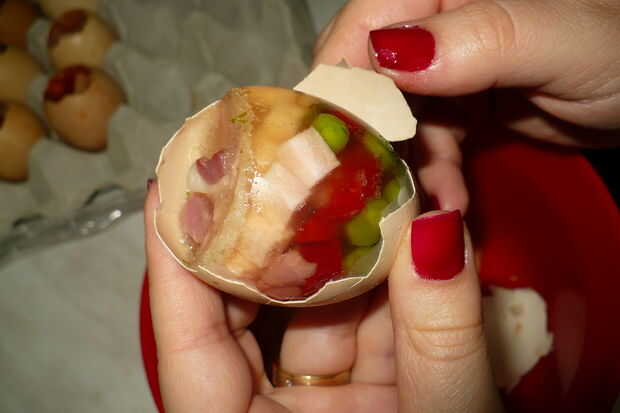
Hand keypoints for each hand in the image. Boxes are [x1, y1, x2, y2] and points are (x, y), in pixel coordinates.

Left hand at [145, 183, 502, 411]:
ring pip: (308, 310)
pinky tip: (389, 227)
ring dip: (334, 245)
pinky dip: (374, 277)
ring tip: (343, 177)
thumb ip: (441, 338)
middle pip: (245, 316)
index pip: (191, 348)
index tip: (171, 187)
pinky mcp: (360, 390)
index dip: (176, 261)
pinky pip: (355, 323)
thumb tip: (437, 228)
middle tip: (270, 160)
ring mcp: (318, 403)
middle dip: (263, 235)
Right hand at [314, 0, 619, 210]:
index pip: (364, 25)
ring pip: (394, 118)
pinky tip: (450, 199)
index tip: (339, 143)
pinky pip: (427, 140)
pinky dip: (434, 173)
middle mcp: (435, 23)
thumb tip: (384, 55)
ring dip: (409, 166)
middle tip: (378, 188)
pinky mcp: (460, 103)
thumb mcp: (562, 40)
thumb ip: (478, 39)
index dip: (342, 82)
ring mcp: (446, 66)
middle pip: (368, 76)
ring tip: (430, 205)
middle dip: (373, 135)